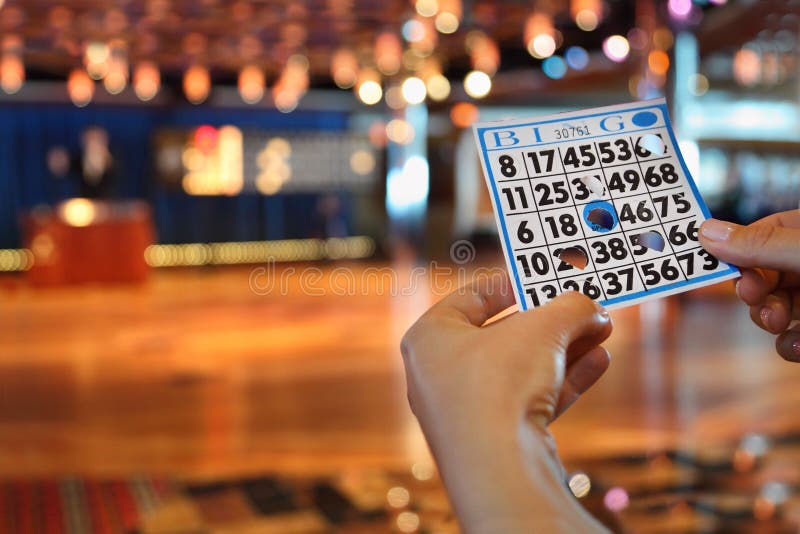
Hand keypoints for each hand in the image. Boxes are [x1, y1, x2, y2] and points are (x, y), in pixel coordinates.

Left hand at [401, 273, 611, 532]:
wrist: (500, 468)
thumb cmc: (500, 384)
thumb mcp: (542, 328)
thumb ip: (568, 308)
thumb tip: (589, 305)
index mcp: (429, 338)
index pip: (470, 298)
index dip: (511, 285)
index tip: (543, 281)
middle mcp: (438, 375)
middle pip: (502, 335)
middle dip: (550, 321)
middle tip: (584, 307)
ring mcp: (465, 412)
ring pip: (520, 369)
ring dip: (564, 349)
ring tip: (602, 330)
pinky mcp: (492, 440)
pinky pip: (528, 400)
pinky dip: (562, 381)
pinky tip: (598, 362)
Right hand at [699, 210, 799, 361]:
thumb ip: (763, 245)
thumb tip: (705, 232)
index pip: (763, 233)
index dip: (739, 252)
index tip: (728, 269)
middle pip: (763, 275)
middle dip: (754, 292)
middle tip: (755, 298)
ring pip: (774, 309)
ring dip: (769, 321)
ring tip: (780, 325)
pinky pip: (792, 340)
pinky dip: (791, 346)